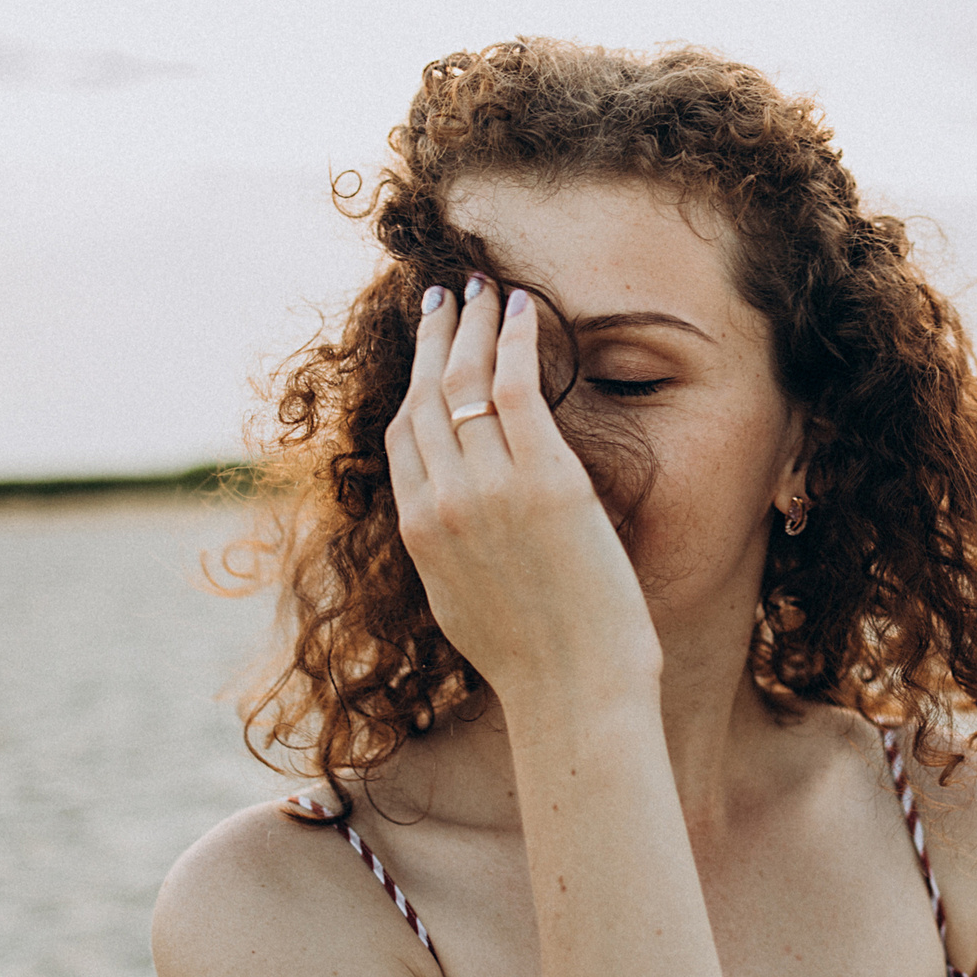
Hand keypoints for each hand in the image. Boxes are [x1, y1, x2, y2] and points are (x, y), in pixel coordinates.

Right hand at [386, 278, 661, 704]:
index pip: (404, 436)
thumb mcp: (466, 604)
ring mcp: (490, 489)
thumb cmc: (537, 660)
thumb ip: (453, 552)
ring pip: (467, 381)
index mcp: (420, 532)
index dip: (414, 382)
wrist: (572, 690)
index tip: (427, 348)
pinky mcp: (544, 481)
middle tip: (444, 296)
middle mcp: (443, 502)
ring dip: (476, 325)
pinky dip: (517, 342)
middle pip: (426, 396)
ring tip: (485, 286)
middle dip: (436, 337)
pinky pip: (517, 389)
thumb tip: (457, 525)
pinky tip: (527, 310)